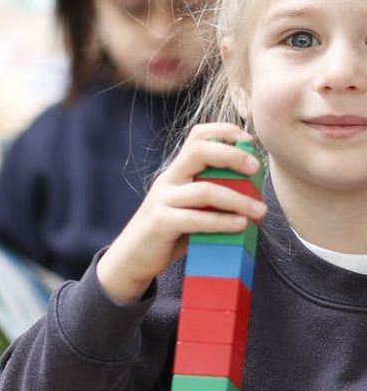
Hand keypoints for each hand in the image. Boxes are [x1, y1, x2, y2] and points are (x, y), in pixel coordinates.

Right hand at [97, 123, 266, 304]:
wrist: (131, 258)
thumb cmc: (168, 233)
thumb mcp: (189, 208)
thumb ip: (211, 197)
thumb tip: (253, 193)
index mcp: (177, 172)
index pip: (197, 137)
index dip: (224, 131)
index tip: (250, 142)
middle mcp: (168, 180)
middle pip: (198, 151)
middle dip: (231, 155)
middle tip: (256, 168)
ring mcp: (162, 200)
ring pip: (203, 190)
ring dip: (237, 199)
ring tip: (259, 210)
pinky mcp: (161, 223)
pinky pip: (195, 219)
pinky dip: (221, 221)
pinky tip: (240, 225)